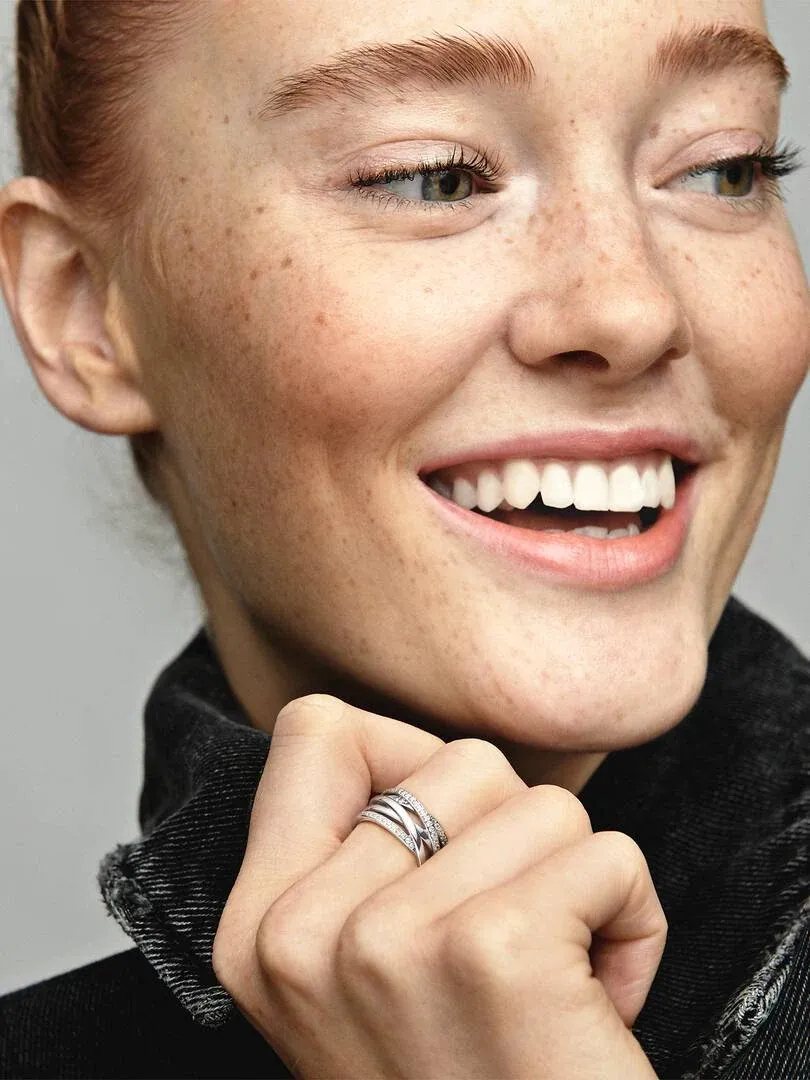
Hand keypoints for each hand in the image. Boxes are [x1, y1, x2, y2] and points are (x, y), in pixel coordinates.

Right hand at [213, 694, 665, 1078]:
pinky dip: (632, 921)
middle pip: (458, 759)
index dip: (403, 760)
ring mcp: (388, 942)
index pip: (314, 730)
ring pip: (540, 801)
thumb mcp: (362, 978)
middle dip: (513, 841)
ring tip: (551, 979)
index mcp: (258, 927)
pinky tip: (597, 1001)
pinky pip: (605, 853)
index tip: (442, 849)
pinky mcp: (493, 953)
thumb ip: (363, 856)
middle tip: (506, 944)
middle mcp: (301, 933)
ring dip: (576, 884)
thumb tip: (418, 752)